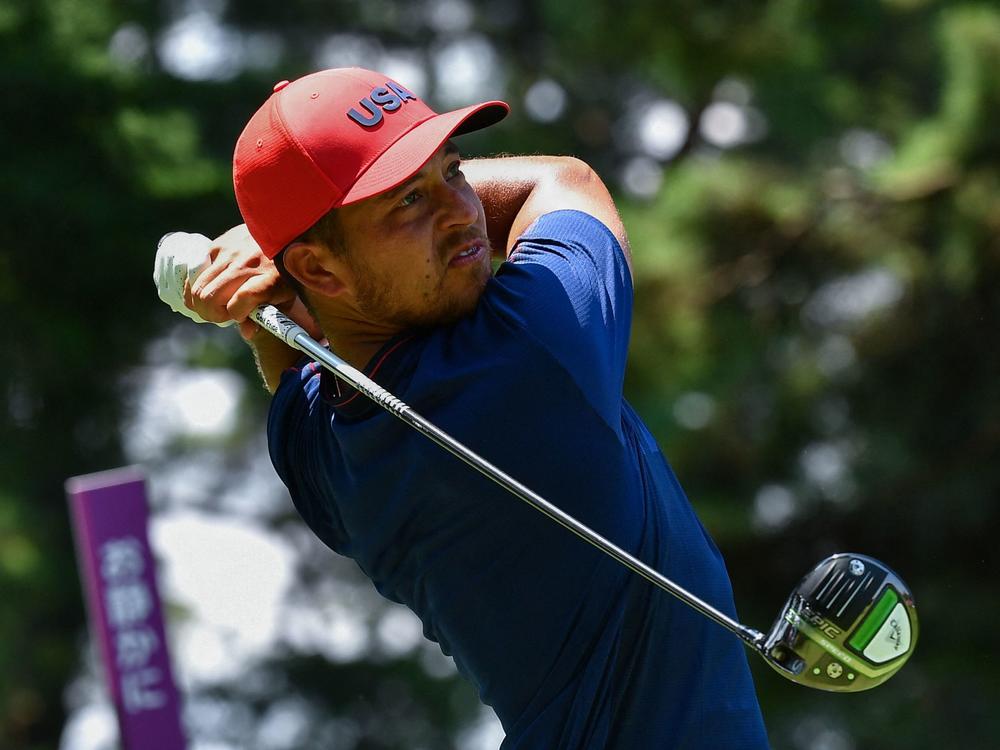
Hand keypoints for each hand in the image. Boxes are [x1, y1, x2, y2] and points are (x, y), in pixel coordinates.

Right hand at [184, 225, 318, 340]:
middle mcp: (247, 264)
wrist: (285, 231)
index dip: (235, 315)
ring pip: (198, 287)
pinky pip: (196, 271)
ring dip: (201, 303)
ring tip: (213, 305)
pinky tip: (207, 290)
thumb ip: (268, 315)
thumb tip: (246, 332)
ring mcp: (229, 252)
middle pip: (210, 297)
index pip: (240, 302)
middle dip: (212, 315)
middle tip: (221, 316)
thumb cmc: (286, 270)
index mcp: (269, 278)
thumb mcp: (285, 295)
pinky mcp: (218, 244)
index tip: (239, 317)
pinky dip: (196, 286)